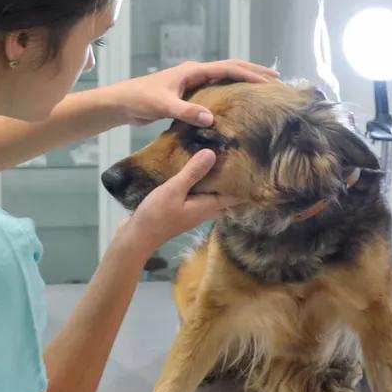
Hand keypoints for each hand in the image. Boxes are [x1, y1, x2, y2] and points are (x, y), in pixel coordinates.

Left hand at [102, 60, 278, 128]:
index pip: (228, 68)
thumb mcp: (163, 106)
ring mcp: (192, 83)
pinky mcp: (188, 94)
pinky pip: (215, 91)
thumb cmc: (140, 99)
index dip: (250, 74)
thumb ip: (186, 112)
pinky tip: (237, 104)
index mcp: (193, 71)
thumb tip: (211, 118)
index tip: (269, 82)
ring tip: (263, 88)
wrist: (122, 103)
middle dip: (253, 72)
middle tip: (276, 79)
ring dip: (243, 80)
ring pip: (224, 78)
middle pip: (231, 68)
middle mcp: (195, 73)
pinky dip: (229, 93)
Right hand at [119, 150, 243, 252]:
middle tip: (237, 158)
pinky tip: (191, 172)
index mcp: (207, 206)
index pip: (235, 196)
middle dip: (231, 180)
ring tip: (216, 160)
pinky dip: (199, 183)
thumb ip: (193, 173)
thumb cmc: (157, 215)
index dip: (246, 184)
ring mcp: (191, 211)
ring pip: (210, 194)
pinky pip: (196, 195)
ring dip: (214, 181)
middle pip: (224, 195)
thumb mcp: (174, 190)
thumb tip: (213, 154)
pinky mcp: (179, 210)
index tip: (255, 168)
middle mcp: (203, 210)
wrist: (136, 237)